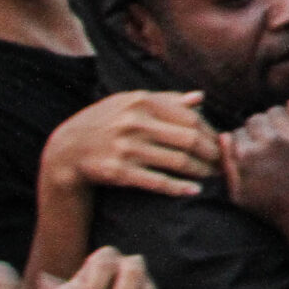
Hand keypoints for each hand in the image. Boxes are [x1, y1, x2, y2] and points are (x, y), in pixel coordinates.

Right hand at [40, 90, 217, 201]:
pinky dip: (178, 187)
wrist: (67, 150)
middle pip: (189, 140)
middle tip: (222, 164)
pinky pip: (157, 181)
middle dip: (211, 154)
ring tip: (212, 176)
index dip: (211, 133)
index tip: (221, 144)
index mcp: (142, 102)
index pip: (191, 118)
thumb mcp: (130, 103)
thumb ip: (166, 100)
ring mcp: (126, 148)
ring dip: (201, 171)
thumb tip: (201, 98)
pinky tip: (193, 190)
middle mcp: (134, 123)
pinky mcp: (118, 171)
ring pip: (177, 161)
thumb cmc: (106, 123)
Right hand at [219, 98, 288, 252]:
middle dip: (256, 131)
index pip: (236, 132)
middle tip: (265, 144)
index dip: (242, 142)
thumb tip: (224, 135)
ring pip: (274, 110)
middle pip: (254, 119)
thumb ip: (228, 163)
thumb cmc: (271, 206)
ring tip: (279, 135)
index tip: (251, 151)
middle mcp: (268, 141)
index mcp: (247, 155)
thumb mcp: (238, 194)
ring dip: (274, 121)